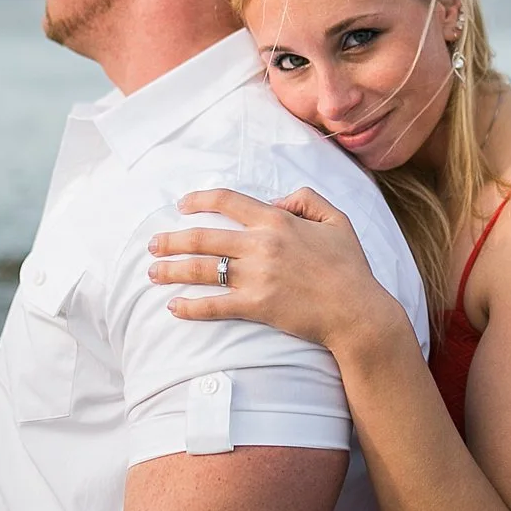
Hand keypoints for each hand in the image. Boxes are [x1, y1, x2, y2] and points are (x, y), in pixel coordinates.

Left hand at [147, 187, 402, 351]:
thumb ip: (306, 199)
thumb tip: (276, 200)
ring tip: (153, 273)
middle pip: (203, 237)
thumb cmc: (350, 267)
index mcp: (278, 221)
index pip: (228, 201)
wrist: (357, 311)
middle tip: (153, 244)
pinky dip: (191, 306)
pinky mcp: (257, 306)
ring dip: (172, 270)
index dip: (200, 200)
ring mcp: (257, 277)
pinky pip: (215, 305)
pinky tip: (174, 307)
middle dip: (172, 239)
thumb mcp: (337, 220)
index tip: (182, 205)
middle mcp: (262, 245)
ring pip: (202, 270)